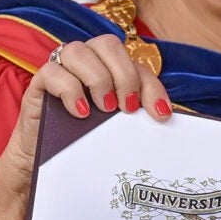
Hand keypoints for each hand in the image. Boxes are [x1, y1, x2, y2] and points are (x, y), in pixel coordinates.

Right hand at [0, 32, 170, 219]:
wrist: (42, 176)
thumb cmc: (85, 157)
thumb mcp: (118, 142)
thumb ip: (140, 130)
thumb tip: (183, 136)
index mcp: (111, 76)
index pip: (137, 63)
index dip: (151, 85)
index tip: (160, 116)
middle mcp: (86, 69)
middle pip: (108, 43)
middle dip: (125, 73)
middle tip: (127, 110)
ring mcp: (61, 75)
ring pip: (78, 48)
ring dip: (98, 76)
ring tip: (104, 110)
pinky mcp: (37, 88)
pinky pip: (51, 70)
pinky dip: (68, 87)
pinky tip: (79, 113)